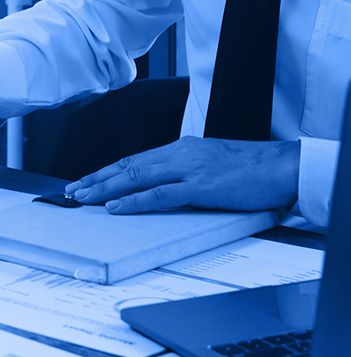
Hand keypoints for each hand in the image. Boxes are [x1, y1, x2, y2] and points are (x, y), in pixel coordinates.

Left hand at [65, 136, 300, 214]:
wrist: (284, 166)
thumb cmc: (251, 168)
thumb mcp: (210, 163)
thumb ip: (185, 170)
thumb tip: (162, 184)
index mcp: (181, 149)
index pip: (134, 160)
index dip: (106, 171)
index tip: (85, 181)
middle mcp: (179, 155)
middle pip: (127, 166)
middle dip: (96, 180)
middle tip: (71, 191)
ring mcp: (189, 170)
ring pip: (136, 178)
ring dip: (106, 189)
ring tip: (83, 198)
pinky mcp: (201, 187)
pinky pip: (160, 195)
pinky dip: (134, 201)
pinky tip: (116, 207)